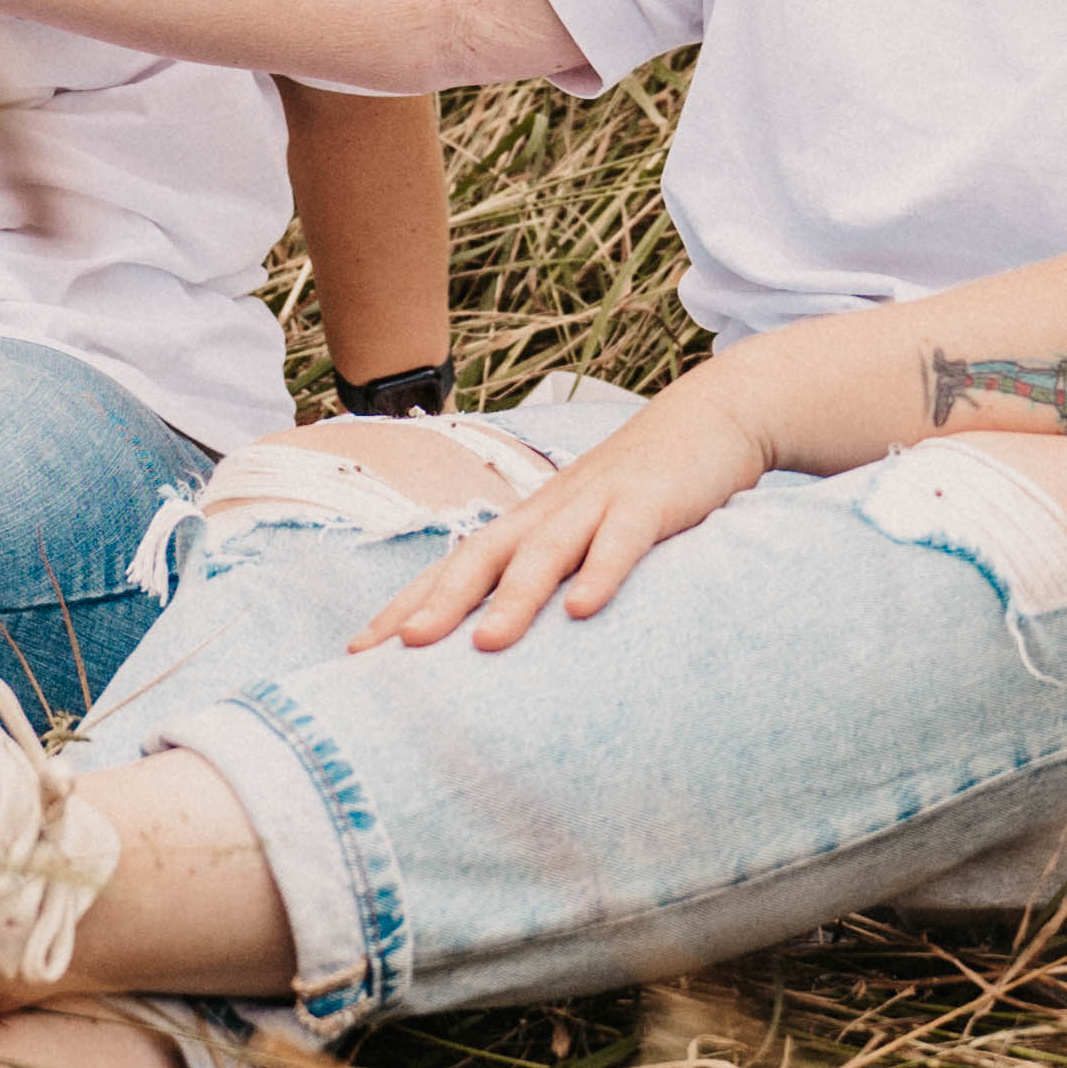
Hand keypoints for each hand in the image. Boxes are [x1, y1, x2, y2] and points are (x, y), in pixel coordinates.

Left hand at [358, 389, 776, 652]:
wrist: (708, 416)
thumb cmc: (637, 489)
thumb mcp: (584, 531)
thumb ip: (547, 575)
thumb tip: (501, 639)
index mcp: (527, 524)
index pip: (453, 567)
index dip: (406, 605)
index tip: (358, 651)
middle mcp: (548, 512)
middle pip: (481, 558)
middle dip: (437, 604)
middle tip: (399, 650)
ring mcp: (596, 504)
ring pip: (544, 552)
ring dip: (513, 600)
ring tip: (484, 645)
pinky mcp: (650, 503)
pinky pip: (621, 541)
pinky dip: (601, 573)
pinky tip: (585, 611)